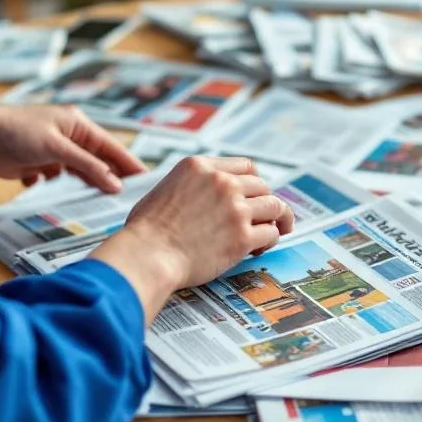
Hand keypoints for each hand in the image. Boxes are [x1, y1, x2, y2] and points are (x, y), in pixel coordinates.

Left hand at [0, 100, 145, 192]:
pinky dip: (55, 183)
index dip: (129, 164)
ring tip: (99, 200)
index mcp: (78, 124)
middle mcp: (70, 136)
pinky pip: (58, 178)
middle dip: (110, 177)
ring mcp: (55, 150)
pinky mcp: (40, 163)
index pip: (112, 147)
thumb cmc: (15, 132)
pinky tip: (44, 182)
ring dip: (85, 182)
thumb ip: (88, 166)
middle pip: (98, 160)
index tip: (146, 180)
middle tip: (128, 196)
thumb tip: (115, 184)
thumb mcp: (57, 149)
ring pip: (80, 170)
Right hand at [91, 156, 294, 319]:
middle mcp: (222, 182)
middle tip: (265, 218)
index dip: (253, 182)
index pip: (245, 166)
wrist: (147, 255)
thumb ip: (189, 186)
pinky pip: (271, 234)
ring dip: (276, 220)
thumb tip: (197, 195)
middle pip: (262, 186)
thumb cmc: (146, 231)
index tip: (255, 194)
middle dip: (265, 202)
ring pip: (274, 207)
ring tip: (273, 231)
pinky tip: (260, 249)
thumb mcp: (164, 189)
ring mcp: (235, 208)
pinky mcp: (242, 236)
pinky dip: (270, 241)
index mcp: (200, 167)